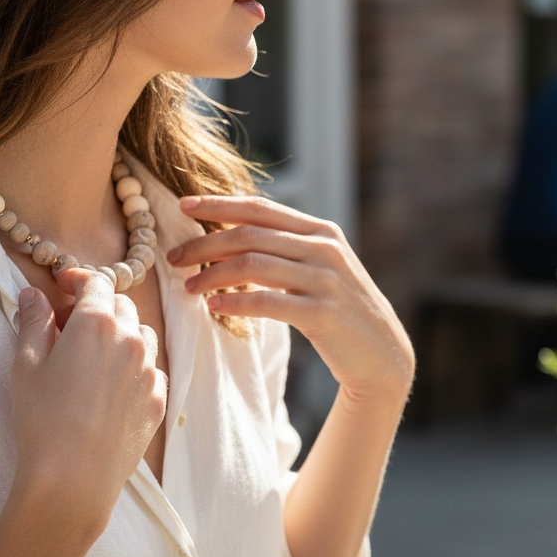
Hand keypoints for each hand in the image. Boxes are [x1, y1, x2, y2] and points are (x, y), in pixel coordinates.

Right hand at [10, 269, 166, 538]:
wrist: (74, 477)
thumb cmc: (42, 419)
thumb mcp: (26, 365)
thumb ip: (33, 322)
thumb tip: (33, 295)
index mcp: (97, 323)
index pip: (96, 283)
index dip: (78, 280)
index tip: (63, 286)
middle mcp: (132, 340)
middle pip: (122, 306)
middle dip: (98, 307)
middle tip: (69, 326)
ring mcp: (150, 371)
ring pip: (142, 336)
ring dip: (121, 334)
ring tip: (93, 357)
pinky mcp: (159, 400)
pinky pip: (151, 371)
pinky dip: (134, 367)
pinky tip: (110, 387)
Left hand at [168, 196, 413, 406]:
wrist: (383, 353)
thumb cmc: (340, 310)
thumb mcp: (320, 268)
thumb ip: (287, 248)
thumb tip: (233, 233)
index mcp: (321, 231)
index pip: (260, 207)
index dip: (218, 204)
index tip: (182, 205)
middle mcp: (324, 249)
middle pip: (250, 234)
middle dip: (204, 243)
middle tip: (174, 257)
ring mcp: (326, 280)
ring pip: (253, 265)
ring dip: (212, 274)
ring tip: (188, 286)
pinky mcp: (323, 314)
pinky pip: (268, 303)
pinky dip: (236, 303)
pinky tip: (214, 307)